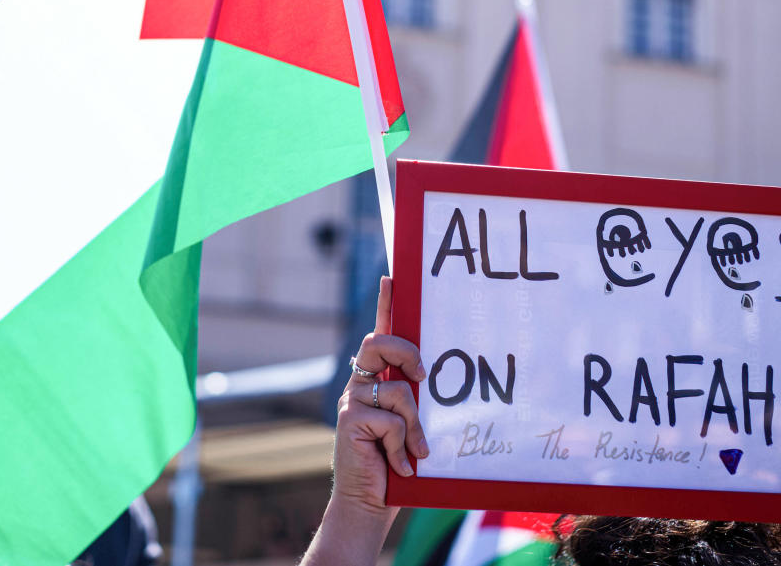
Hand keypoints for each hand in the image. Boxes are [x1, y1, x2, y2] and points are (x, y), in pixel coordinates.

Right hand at [330, 276, 429, 516]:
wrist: (369, 503)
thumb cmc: (395, 463)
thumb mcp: (409, 425)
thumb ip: (415, 400)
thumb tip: (431, 381)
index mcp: (376, 379)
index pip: (380, 334)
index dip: (385, 305)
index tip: (392, 277)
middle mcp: (360, 383)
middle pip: (380, 342)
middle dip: (407, 351)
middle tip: (423, 376)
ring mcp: (352, 399)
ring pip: (399, 390)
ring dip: (415, 426)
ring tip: (416, 452)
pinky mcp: (350, 420)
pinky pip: (393, 420)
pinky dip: (404, 446)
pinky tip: (402, 465)